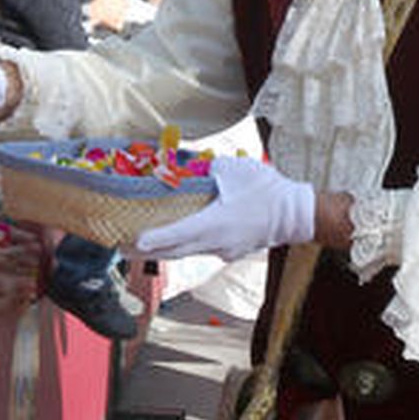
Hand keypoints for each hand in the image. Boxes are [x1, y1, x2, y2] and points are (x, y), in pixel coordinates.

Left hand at [136, 156, 313, 259]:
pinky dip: (183, 246)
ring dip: (163, 250)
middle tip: (121, 247)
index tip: (132, 241)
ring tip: (139, 246)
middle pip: (175, 251)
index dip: (153, 239)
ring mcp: (223, 250)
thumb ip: (206, 169)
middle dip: (147, 250)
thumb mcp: (233, 169)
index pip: (177, 234)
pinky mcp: (230, 251)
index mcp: (215, 223)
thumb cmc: (266, 189)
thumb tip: (185, 167)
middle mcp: (216, 243)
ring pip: (187, 252)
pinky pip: (201, 250)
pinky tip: (174, 240)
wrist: (296, 214)